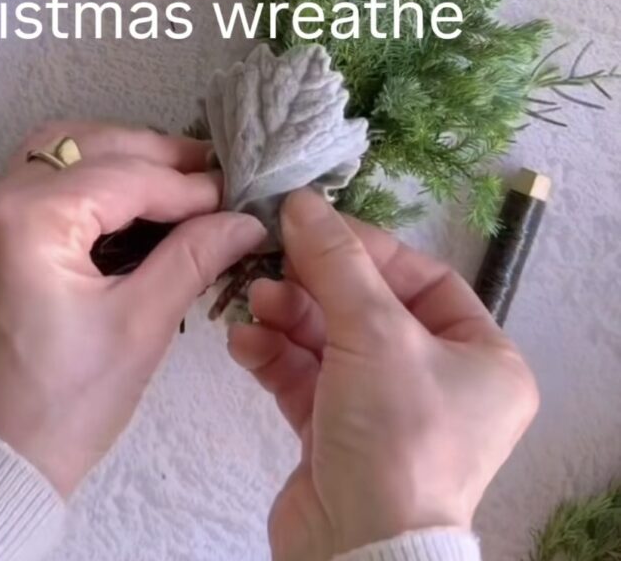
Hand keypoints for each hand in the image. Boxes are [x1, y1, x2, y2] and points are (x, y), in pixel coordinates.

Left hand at [0, 121, 265, 496]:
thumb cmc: (63, 407)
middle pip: (85, 146)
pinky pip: (36, 181)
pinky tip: (125, 196)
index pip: (122, 177)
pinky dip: (83, 177)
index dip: (185, 184)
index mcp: (26, 221)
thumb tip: (245, 221)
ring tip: (172, 175)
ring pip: (55, 152)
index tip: (234, 194)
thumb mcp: (139, 328)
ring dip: (114, 155)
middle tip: (210, 171)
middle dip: (151, 154)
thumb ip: (193, 258)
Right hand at [227, 189, 538, 559]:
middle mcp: (439, 381)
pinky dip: (274, 356)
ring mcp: (384, 408)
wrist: (359, 554)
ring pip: (329, 339)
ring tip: (255, 303)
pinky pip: (305, 376)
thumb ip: (335, 260)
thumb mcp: (373, 331)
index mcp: (481, 357)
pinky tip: (245, 343)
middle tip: (272, 262)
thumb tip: (300, 199)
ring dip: (288, 316)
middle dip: (315, 285)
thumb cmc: (396, 434)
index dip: (367, 249)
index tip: (312, 226)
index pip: (422, 278)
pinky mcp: (335, 432)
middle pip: (367, 305)